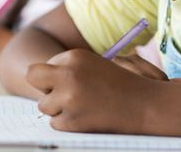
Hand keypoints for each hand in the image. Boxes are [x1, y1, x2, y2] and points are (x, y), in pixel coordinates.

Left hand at [26, 49, 160, 133]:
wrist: (147, 106)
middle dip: (43, 87)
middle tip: (57, 94)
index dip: (55, 76)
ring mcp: (68, 98)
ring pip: (44, 105)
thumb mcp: (96, 64)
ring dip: (58, 108)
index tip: (69, 82)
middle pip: (33, 77)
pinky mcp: (71, 120)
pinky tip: (88, 117)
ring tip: (82, 106)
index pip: (45, 65)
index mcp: (75, 56)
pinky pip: (56, 123)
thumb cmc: (123, 84)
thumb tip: (37, 74)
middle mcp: (68, 75)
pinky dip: (68, 123)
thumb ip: (69, 67)